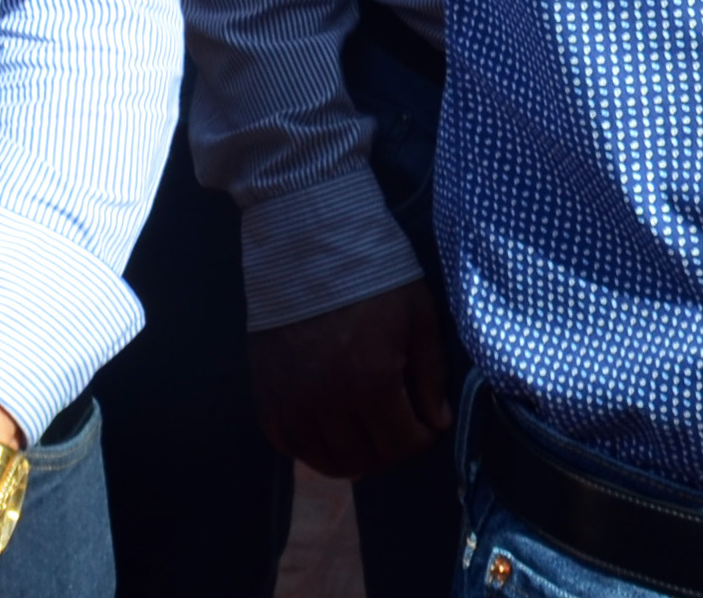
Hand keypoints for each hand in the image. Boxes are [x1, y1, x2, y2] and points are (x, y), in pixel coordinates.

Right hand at [251, 278, 454, 477]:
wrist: (307, 243)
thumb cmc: (372, 274)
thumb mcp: (417, 316)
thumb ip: (430, 375)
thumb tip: (437, 422)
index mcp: (370, 381)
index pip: (401, 444)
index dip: (421, 440)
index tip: (427, 425)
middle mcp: (326, 401)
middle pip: (364, 457)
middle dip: (390, 450)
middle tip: (399, 430)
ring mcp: (290, 401)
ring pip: (323, 459)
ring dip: (351, 458)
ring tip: (366, 440)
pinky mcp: (265, 393)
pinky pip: (287, 443)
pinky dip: (310, 448)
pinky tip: (327, 434)